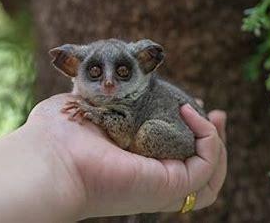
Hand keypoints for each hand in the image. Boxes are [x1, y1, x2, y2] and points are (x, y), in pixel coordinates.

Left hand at [27, 93, 226, 218]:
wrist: (50, 159)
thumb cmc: (63, 133)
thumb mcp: (98, 106)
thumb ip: (117, 99)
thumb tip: (131, 84)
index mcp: (138, 164)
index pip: (178, 158)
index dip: (193, 135)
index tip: (193, 106)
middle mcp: (153, 177)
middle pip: (201, 172)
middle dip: (217, 142)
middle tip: (218, 114)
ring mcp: (163, 184)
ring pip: (211, 177)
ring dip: (220, 144)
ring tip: (216, 117)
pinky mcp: (170, 184)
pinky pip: (207, 163)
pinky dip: (208, 136)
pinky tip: (190, 111)